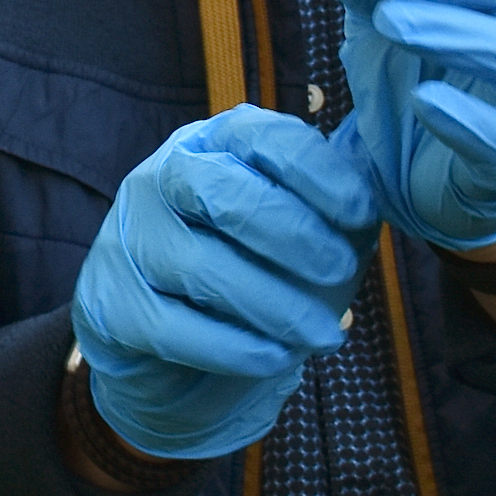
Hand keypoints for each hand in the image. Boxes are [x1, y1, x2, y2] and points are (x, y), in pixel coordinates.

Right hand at [69, 106, 381, 461]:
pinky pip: (172, 326)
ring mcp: (129, 238)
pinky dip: (232, 346)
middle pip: (220, 191)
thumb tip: (385, 180)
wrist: (172, 347)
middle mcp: (163, 176)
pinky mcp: (109, 302)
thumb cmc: (255, 270)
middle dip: (290, 232)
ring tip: (324, 334)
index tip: (362, 214)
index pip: (263, 138)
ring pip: (200, 265)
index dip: (316, 173)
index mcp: (216, 143)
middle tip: (342, 271)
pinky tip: (275, 358)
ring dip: (272, 303)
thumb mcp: (304, 229)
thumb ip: (340, 202)